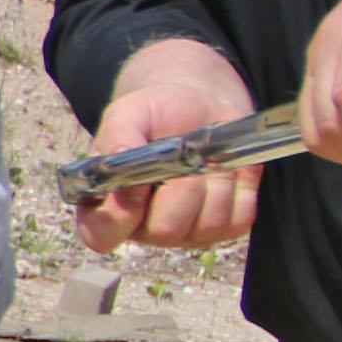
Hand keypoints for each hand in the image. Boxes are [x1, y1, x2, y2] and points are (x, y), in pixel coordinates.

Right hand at [74, 36, 266, 255]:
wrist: (201, 106)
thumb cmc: (157, 113)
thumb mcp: (129, 112)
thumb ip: (117, 134)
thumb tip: (119, 159)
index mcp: (109, 205)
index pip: (101, 235)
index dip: (120, 215)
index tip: (139, 181)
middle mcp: (145, 227)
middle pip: (165, 229)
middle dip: (181, 186)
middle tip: (182, 155)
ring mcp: (187, 233)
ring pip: (208, 223)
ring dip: (213, 181)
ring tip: (204, 156)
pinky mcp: (225, 228)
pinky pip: (238, 218)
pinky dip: (239, 186)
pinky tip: (225, 166)